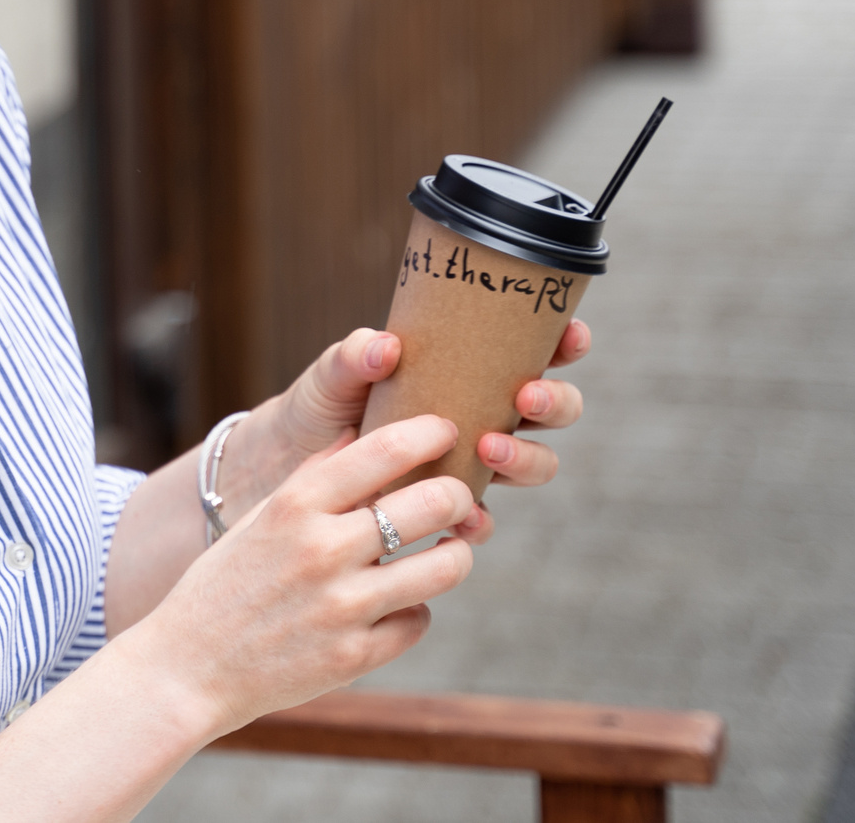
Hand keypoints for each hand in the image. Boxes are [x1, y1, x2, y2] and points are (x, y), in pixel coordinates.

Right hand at [126, 415, 481, 737]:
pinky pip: (418, 621)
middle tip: (457, 500)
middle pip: (433, 503)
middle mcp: (322, 549)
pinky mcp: (354, 657)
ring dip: (454, 555)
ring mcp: (341, 606)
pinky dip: (413, 612)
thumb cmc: (223, 586)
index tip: (447, 431)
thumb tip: (358, 434)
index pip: (385, 450)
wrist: (187, 670)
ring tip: (446, 553)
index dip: (430, 433)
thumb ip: (310, 477)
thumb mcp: (258, 519)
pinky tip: (394, 607)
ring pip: (444, 566)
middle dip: (459, 496)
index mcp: (295, 505)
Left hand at [229, 319, 593, 522]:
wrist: (285, 470)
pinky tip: (467, 516)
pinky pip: (484, 519)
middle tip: (525, 394)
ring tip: (489, 446)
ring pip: (533, 463)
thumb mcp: (331, 377)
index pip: (534, 350)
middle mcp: (479, 415)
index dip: (565, 343)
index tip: (569, 336)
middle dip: (554, 402)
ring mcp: (469, 465)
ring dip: (526, 457)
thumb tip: (386, 346)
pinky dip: (482, 518)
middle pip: (551, 409)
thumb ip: (353, 357)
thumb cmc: (317, 409)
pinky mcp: (446, 510)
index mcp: (465, 371)